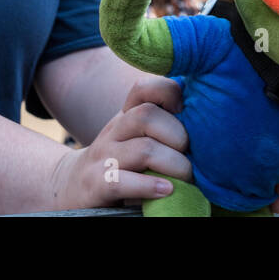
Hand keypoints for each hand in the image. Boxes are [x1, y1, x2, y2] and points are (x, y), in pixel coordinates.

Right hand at [47, 76, 190, 210]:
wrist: (70, 187)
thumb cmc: (118, 164)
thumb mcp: (136, 139)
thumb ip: (161, 128)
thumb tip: (208, 127)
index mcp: (126, 116)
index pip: (144, 88)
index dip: (169, 93)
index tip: (185, 112)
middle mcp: (114, 131)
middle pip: (147, 115)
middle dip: (178, 136)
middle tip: (189, 156)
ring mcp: (103, 157)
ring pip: (143, 149)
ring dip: (174, 165)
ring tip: (185, 178)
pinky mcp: (95, 184)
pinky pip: (122, 180)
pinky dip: (149, 186)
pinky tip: (166, 190)